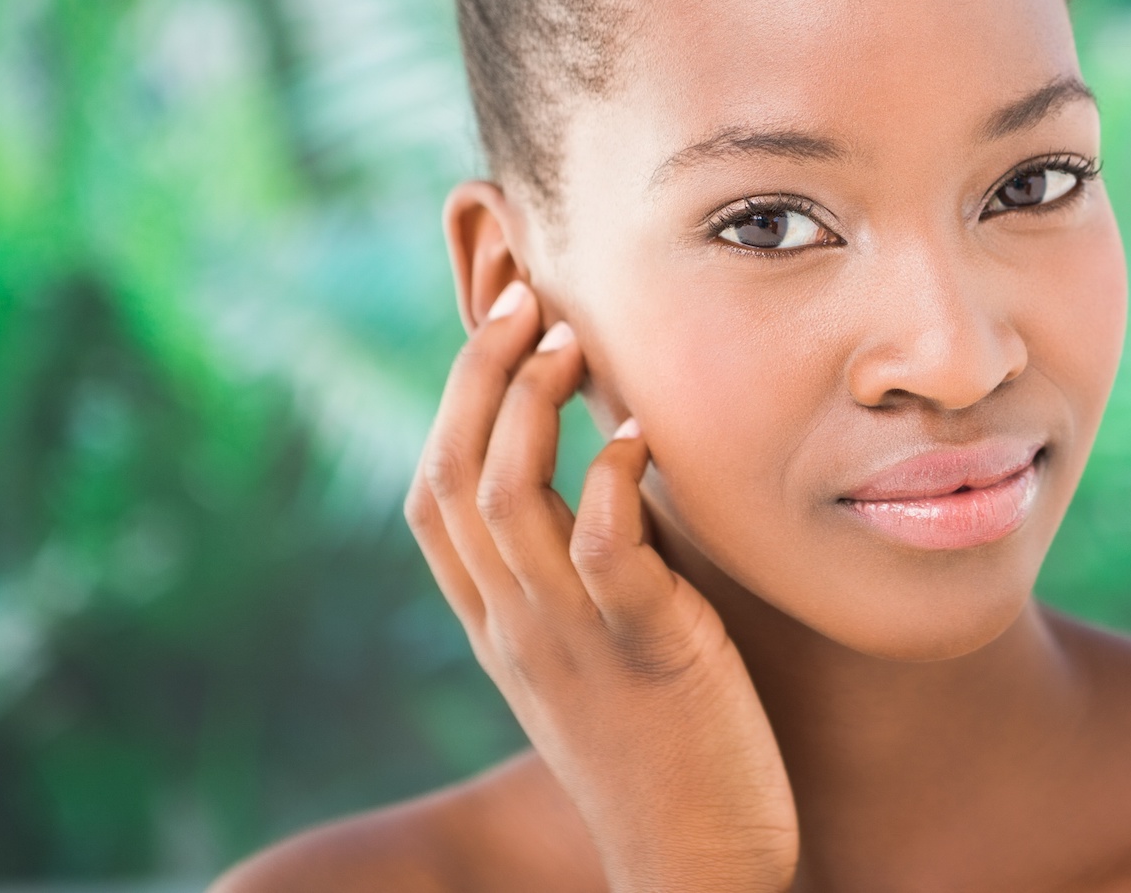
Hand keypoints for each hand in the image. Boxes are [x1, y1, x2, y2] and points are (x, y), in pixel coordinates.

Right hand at [405, 280, 798, 892]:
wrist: (698, 862)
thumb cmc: (664, 743)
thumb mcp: (598, 649)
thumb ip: (582, 569)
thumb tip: (606, 466)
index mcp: (497, 624)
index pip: (431, 494)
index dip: (453, 398)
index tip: (499, 320)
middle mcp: (513, 627)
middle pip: (449, 476)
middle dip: (477, 375)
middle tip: (524, 295)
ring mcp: (571, 641)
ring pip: (504, 501)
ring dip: (529, 406)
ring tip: (569, 337)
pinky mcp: (647, 654)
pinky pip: (602, 553)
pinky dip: (609, 482)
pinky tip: (639, 436)